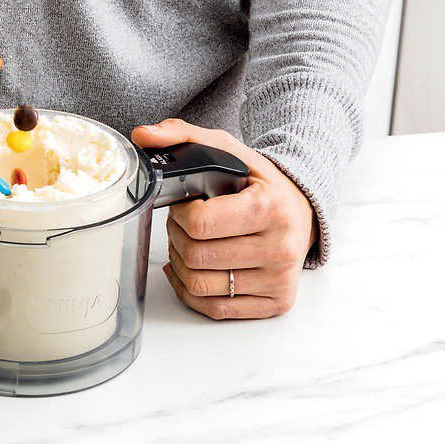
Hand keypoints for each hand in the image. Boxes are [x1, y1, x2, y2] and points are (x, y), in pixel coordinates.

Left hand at [131, 118, 317, 318]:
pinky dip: (192, 291)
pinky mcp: (275, 303)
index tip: (185, 205)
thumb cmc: (259, 182)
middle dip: (177, 237)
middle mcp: (280, 248)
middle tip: (184, 224)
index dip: (180, 214)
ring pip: (199, 285)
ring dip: (182, 263)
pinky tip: (193, 269)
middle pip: (195, 256)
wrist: (303, 210)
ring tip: (190, 243)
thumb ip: (183, 136)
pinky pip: (214, 308)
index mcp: (270, 209)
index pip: (199, 224)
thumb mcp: (227, 149)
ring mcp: (279, 280)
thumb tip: (142, 135)